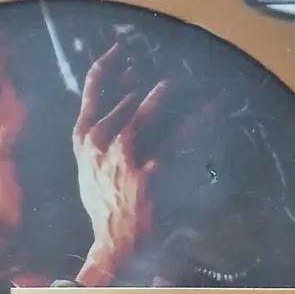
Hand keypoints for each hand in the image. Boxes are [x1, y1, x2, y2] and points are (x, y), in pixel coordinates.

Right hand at [72, 42, 172, 284]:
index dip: (108, 65)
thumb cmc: (106, 207)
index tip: (121, 50)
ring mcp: (120, 159)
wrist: (114, 243)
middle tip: (158, 70)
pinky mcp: (145, 173)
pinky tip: (211, 108)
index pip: (92, 91)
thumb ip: (103, 136)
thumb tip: (127, 100)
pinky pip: (173, 140)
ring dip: (158, 98)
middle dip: (140, 83)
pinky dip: (195, 122)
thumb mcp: (92, 170)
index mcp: (83, 142)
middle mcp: (97, 146)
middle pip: (122, 101)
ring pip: (140, 115)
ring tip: (171, 84)